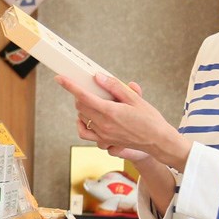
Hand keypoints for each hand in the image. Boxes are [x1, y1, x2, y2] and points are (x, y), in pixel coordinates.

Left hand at [57, 74, 191, 170]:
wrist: (158, 141)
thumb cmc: (149, 119)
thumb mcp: (135, 99)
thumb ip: (115, 87)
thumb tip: (98, 77)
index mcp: (110, 112)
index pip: (83, 96)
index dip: (70, 86)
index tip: (60, 78)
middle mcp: (103, 125)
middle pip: (80, 106)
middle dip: (80, 95)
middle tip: (88, 88)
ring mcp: (102, 135)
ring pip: (81, 118)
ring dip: (82, 108)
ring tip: (92, 101)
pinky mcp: (104, 141)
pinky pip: (85, 133)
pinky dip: (82, 124)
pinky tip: (87, 118)